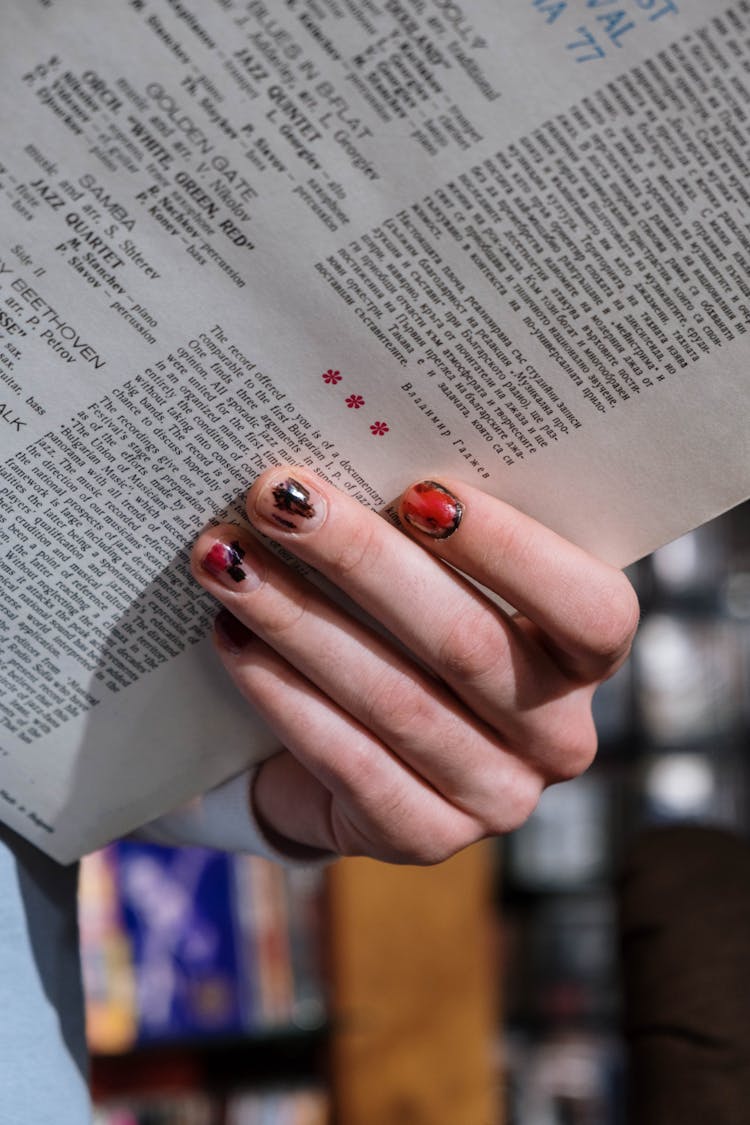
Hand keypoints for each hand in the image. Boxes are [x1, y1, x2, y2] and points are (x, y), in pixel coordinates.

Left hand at [191, 471, 638, 863]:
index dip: (510, 550)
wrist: (363, 741)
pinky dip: (283, 695)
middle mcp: (559, 738)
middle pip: (467, 645)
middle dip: (361, 560)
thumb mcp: (440, 578)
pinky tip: (231, 638)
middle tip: (278, 497)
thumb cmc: (408, 628)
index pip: (590, 609)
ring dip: (299, 620)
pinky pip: (349, 763)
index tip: (417, 489)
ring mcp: (497, 800)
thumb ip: (429, 533)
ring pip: (396, 701)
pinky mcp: (423, 839)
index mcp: (587, 660)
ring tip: (225, 558)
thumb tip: (350, 450)